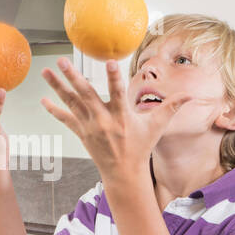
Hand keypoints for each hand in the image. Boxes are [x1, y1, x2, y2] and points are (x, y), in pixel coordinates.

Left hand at [41, 57, 189, 180]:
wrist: (124, 172)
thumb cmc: (141, 147)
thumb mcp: (157, 127)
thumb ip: (172, 107)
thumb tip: (191, 95)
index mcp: (122, 117)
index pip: (118, 93)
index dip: (113, 78)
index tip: (108, 63)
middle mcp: (103, 120)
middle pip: (86, 95)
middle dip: (74, 77)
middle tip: (63, 61)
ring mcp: (90, 127)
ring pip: (71, 103)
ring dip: (57, 86)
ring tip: (46, 70)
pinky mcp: (81, 133)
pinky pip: (65, 119)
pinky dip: (54, 109)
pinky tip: (43, 99)